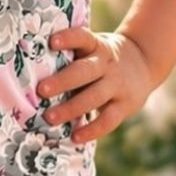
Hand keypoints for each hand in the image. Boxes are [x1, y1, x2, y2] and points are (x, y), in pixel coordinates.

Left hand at [37, 26, 154, 144]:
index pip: (83, 38)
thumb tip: (30, 69)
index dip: (68, 39)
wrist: (145, 62)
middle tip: (40, 90)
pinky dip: (92, 130)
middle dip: (62, 81)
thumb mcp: (93, 48)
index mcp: (97, 46)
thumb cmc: (102, 58)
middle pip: (85, 71)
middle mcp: (107, 64)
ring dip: (71, 108)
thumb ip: (71, 56)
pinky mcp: (126, 105)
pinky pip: (108, 120)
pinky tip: (75, 137)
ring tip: (49, 117)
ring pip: (94, 96)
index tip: (51, 42)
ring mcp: (118, 85)